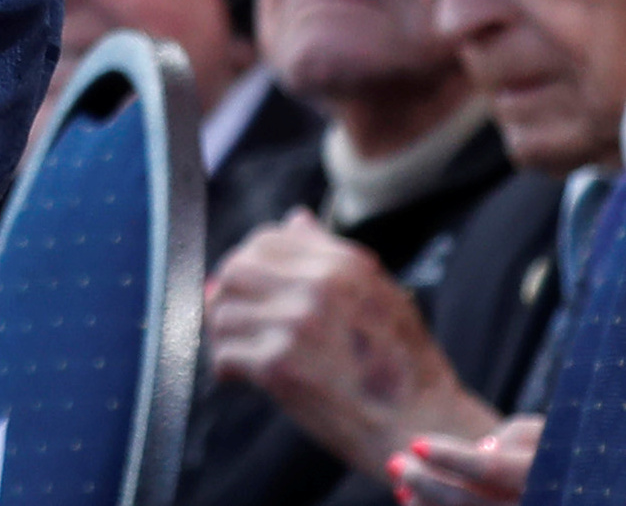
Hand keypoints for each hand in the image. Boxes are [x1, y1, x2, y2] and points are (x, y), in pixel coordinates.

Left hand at [204, 210, 491, 472]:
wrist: (424, 430)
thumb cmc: (406, 371)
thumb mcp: (384, 299)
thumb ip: (334, 258)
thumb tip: (295, 218)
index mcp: (343, 265)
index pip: (265, 242)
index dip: (249, 265)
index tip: (249, 292)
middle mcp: (318, 287)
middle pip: (235, 271)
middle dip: (228, 297)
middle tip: (235, 324)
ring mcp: (296, 324)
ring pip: (223, 312)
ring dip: (224, 335)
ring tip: (239, 354)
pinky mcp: (279, 365)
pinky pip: (225, 353)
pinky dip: (226, 368)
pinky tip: (240, 378)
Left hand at [391, 417, 538, 501]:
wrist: (564, 488)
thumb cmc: (548, 451)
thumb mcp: (541, 434)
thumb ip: (514, 437)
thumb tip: (484, 450)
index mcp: (540, 476)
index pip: (489, 468)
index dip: (451, 457)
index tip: (416, 444)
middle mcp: (532, 502)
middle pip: (466, 500)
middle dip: (424, 482)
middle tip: (394, 464)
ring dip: (425, 504)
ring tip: (400, 485)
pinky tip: (412, 501)